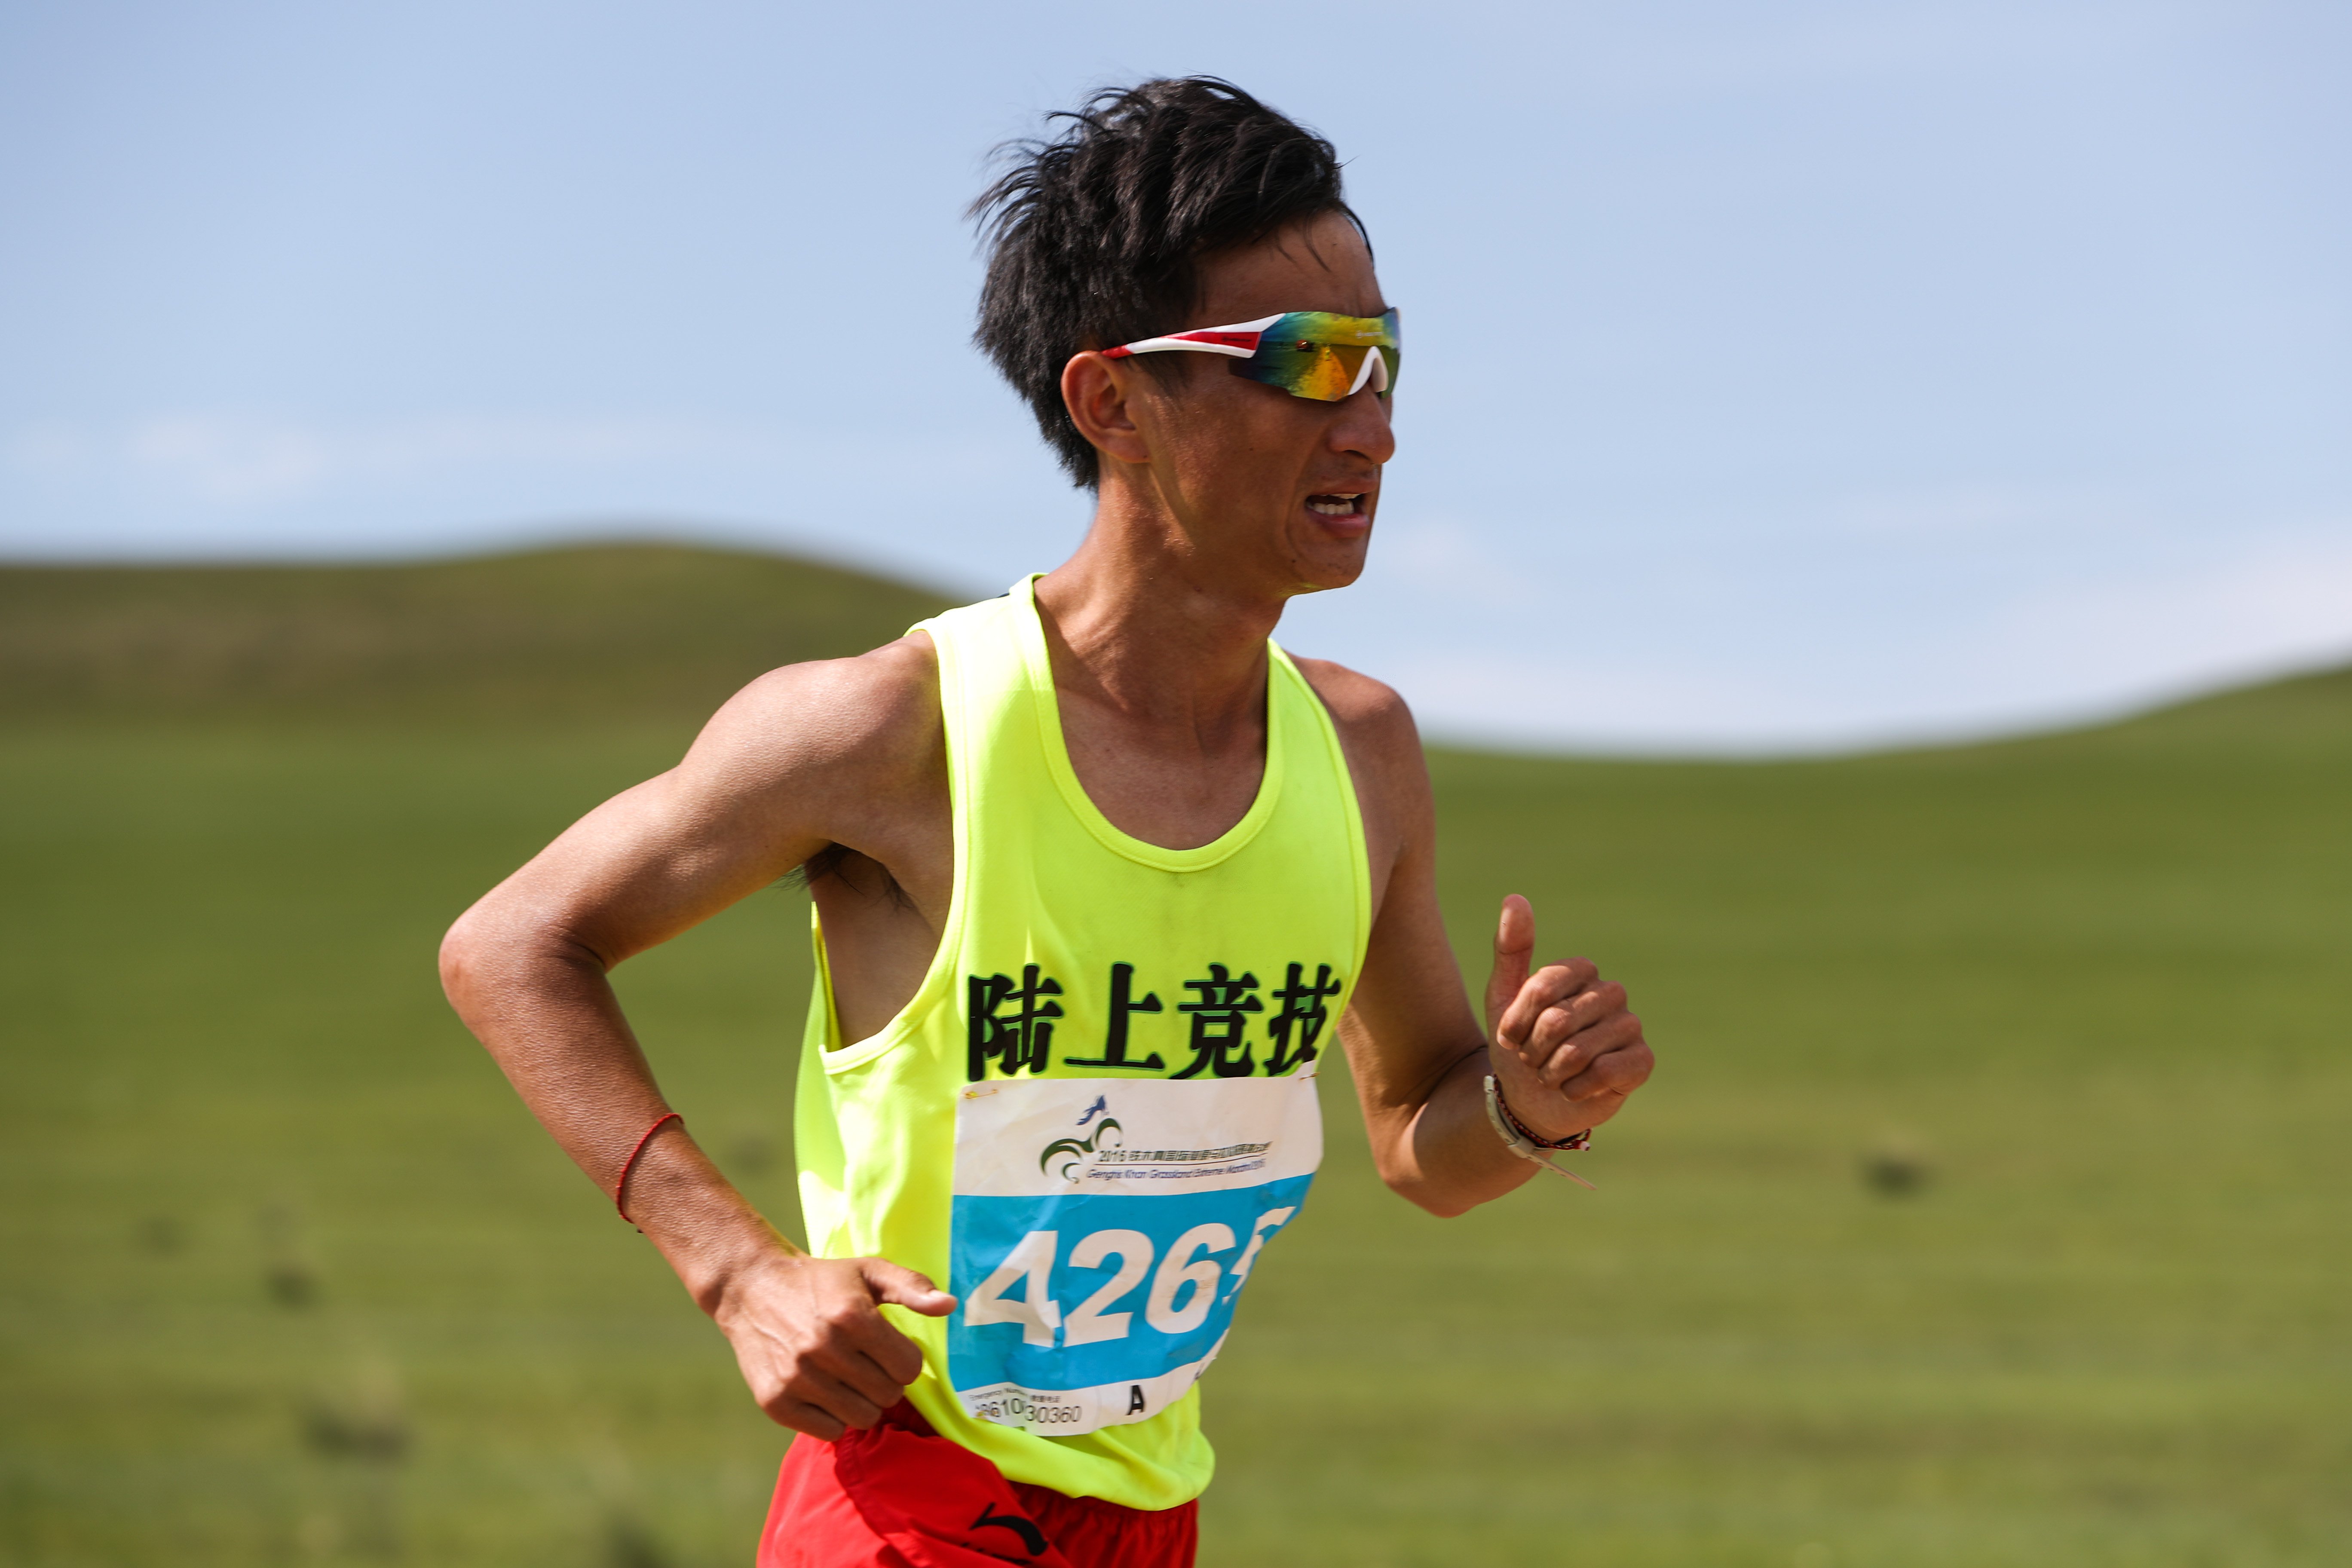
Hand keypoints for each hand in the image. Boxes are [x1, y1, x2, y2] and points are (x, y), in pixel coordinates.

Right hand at [711, 1250, 957, 1440]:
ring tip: (847, 1377)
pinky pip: (828, 1432)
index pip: (909, 1368)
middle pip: (887, 1396)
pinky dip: (832, 1417)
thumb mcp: (869, 1271)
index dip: (905, 1360)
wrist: (752, 1288)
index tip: (888, 1348)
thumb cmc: (821, 1281)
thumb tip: (949, 1306)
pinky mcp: (775, 1402)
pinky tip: (823, 1391)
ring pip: (861, 1418)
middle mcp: (823, 1349)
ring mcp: (797, 1378)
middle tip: (866, 1362)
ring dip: (861, 1401)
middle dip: (885, 1381)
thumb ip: (912, 1287)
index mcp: (851, 1316)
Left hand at [1482, 894, 1652, 1142]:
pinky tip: (1575, 1089)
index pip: (1544, 986)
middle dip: (1534, 1049)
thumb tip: (1514, 898)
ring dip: (1552, 1071)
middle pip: (1560, 1019)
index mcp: (1581, 972)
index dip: (1519, 1018)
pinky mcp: (1642, 1060)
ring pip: (1581, 1049)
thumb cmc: (1518, 1044)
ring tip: (1552, 1074)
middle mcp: (1611, 993)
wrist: (1530, 1099)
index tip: (1510, 1035)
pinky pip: (1607, 1070)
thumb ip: (1511, 947)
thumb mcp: (1502, 996)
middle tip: (1532, 1059)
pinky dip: (1578, 1087)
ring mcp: (1630, 1026)